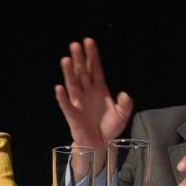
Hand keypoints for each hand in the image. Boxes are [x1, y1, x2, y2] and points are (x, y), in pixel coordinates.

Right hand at [54, 37, 133, 151]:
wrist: (101, 144)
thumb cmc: (110, 127)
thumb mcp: (123, 115)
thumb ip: (125, 104)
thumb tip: (124, 94)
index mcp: (100, 89)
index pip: (95, 69)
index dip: (92, 56)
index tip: (89, 41)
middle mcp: (88, 92)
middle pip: (82, 72)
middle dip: (79, 59)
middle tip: (75, 44)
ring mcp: (79, 102)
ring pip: (73, 84)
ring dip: (69, 72)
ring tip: (66, 59)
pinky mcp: (73, 115)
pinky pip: (67, 104)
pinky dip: (62, 96)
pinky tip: (59, 87)